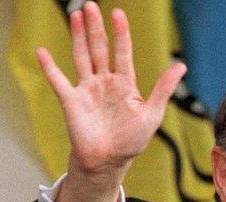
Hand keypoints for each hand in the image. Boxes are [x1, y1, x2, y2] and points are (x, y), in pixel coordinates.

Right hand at [34, 1, 185, 201]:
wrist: (109, 161)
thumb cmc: (132, 140)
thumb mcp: (152, 114)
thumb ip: (164, 89)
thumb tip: (181, 65)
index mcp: (125, 84)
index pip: (122, 52)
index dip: (120, 33)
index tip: (118, 13)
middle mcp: (105, 82)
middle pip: (99, 49)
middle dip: (95, 28)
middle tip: (90, 5)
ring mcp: (87, 89)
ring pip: (81, 57)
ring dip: (77, 37)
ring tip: (75, 15)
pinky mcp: (71, 101)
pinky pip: (58, 81)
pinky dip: (50, 67)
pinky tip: (43, 52)